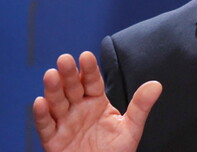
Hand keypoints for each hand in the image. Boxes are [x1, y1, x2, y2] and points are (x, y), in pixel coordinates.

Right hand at [32, 51, 161, 151]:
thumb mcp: (131, 128)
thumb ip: (141, 106)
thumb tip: (157, 85)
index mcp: (96, 101)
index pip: (92, 81)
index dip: (89, 69)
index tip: (86, 56)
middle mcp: (78, 108)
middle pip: (72, 88)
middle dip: (69, 74)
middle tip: (65, 59)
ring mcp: (65, 122)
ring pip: (57, 103)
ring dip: (53, 89)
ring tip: (51, 75)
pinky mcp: (53, 140)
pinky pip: (45, 126)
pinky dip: (41, 115)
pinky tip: (40, 102)